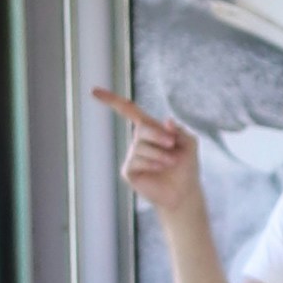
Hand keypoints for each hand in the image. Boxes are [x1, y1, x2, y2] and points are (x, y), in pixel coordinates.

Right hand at [95, 89, 204, 236]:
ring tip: (171, 162)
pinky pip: (137, 161)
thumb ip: (180, 130)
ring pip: (142, 147)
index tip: (93, 91)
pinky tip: (159, 169)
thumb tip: (166, 121)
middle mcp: (137, 140)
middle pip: (142, 128)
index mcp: (149, 128)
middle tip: (172, 145)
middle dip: (159, 136)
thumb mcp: (189, 143)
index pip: (128, 110)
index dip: (111, 100)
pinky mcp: (129, 170)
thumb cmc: (186, 165)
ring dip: (161, 155)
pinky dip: (152, 164)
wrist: (183, 191)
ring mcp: (132, 155)